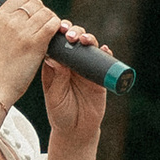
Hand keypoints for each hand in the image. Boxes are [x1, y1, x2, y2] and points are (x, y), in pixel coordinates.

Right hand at [0, 0, 61, 116]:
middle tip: (44, 30)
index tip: (34, 19)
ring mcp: (23, 30)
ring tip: (49, 36)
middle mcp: (11, 20)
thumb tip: (25, 22)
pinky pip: (53, 25)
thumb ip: (8, 27)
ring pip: (47, 13)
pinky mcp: (35, 43)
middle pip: (37, 4)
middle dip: (43, 14)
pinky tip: (55, 39)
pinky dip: (57, 29)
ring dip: (52, 22)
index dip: (32, 6)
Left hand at [40, 25, 111, 159]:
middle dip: (73, 32)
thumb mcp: (55, 96)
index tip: (57, 29)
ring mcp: (86, 69)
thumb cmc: (59, 113)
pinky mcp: (99, 77)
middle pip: (74, 40)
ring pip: (89, 47)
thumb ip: (56, 78)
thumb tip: (53, 57)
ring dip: (88, 39)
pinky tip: (105, 49)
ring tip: (85, 40)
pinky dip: (106, 53)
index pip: (56, 43)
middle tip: (71, 36)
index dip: (57, 33)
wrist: (76, 131)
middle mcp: (71, 63)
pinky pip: (104, 62)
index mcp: (55, 65)